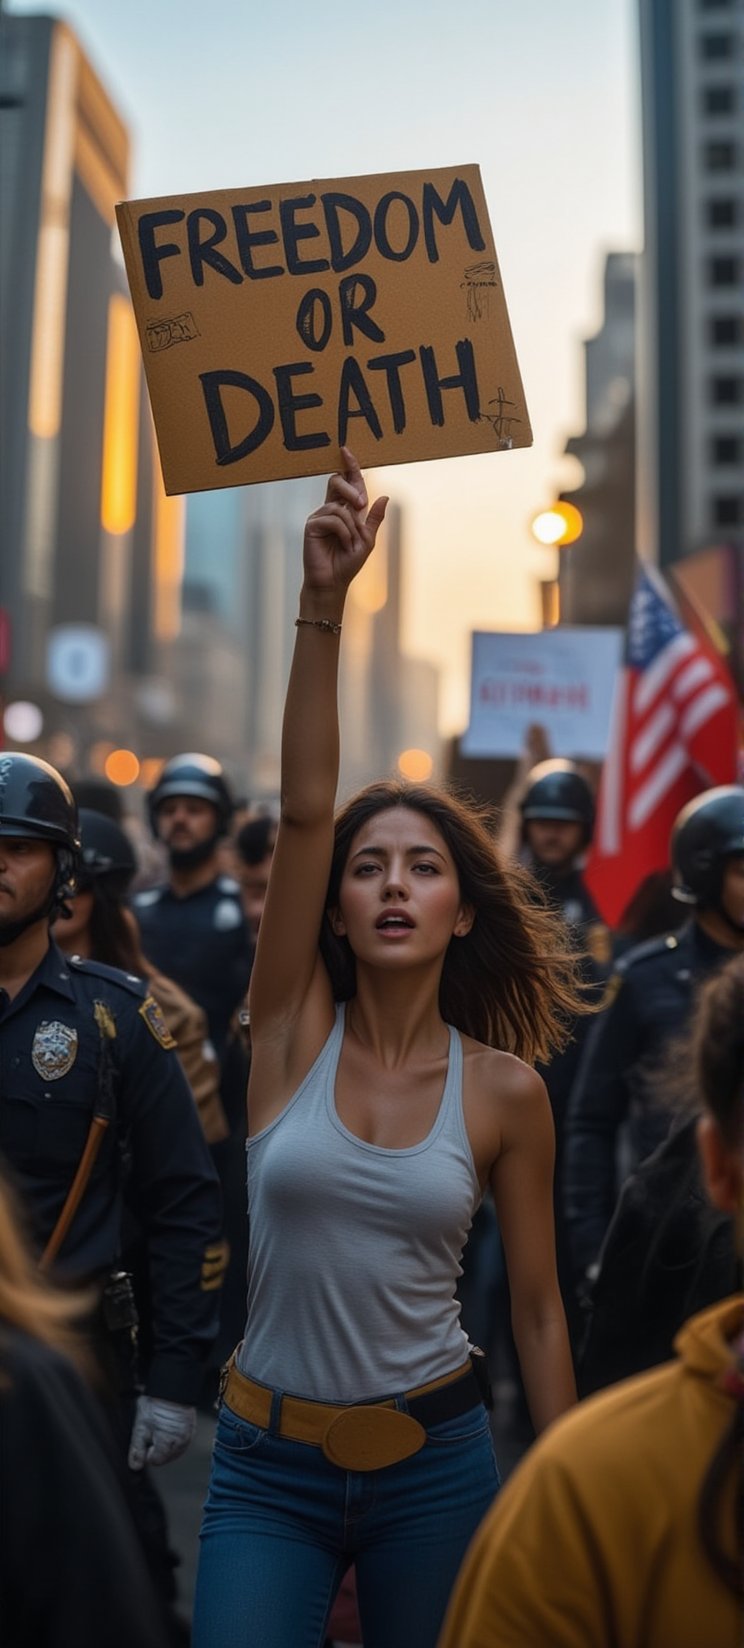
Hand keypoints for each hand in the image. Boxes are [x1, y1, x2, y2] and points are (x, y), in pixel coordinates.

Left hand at [127, 1394, 196, 1469]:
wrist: (171, 1389)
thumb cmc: (155, 1406)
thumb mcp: (140, 1428)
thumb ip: (137, 1449)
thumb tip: (135, 1466)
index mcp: (168, 1443)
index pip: (155, 1461)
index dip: (148, 1451)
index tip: (147, 1437)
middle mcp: (182, 1443)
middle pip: (165, 1458)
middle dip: (158, 1448)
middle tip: (154, 1431)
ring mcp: (189, 1437)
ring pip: (174, 1452)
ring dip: (166, 1445)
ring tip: (162, 1429)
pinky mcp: (192, 1431)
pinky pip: (182, 1444)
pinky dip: (174, 1440)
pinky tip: (169, 1430)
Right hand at [302, 447, 386, 601]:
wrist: (333, 582)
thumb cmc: (348, 563)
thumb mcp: (368, 540)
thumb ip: (374, 519)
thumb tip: (384, 497)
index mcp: (344, 510)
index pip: (347, 483)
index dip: (348, 467)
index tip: (346, 451)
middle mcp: (330, 509)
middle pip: (337, 482)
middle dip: (351, 490)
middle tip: (360, 505)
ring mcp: (320, 516)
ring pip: (339, 506)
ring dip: (351, 526)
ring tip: (350, 543)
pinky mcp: (312, 525)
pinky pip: (332, 519)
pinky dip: (343, 532)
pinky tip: (342, 544)